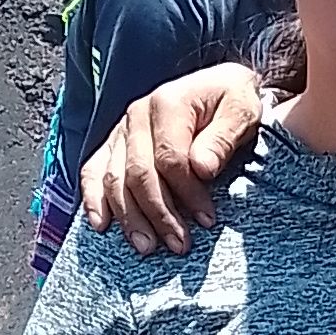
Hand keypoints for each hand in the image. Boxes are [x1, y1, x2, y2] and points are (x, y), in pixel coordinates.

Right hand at [82, 63, 268, 253]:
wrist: (217, 87)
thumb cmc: (232, 101)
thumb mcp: (242, 110)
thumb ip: (223, 138)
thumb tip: (201, 168)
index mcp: (168, 104)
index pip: (170, 159)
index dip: (188, 194)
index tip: (207, 220)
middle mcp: (138, 114)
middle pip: (138, 174)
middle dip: (158, 214)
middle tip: (178, 244)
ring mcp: (122, 129)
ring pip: (115, 179)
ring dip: (130, 217)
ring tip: (148, 247)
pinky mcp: (115, 142)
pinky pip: (93, 170)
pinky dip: (94, 198)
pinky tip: (102, 224)